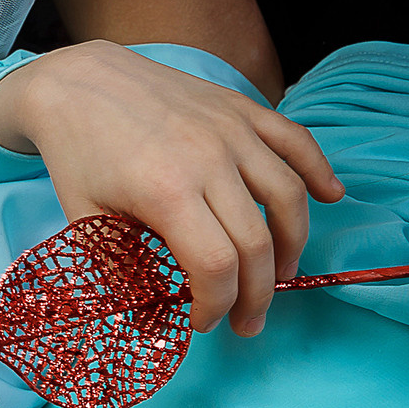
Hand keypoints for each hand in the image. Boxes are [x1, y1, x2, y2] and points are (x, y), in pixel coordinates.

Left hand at [0, 40, 343, 336]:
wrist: (80, 84)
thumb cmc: (78, 157)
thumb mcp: (85, 221)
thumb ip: (122, 268)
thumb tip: (149, 316)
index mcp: (165, 194)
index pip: (217, 266)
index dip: (218, 304)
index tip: (206, 323)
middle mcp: (209, 161)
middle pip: (257, 242)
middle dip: (258, 293)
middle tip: (249, 321)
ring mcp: (233, 131)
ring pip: (288, 198)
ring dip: (293, 245)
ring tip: (279, 275)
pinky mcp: (244, 109)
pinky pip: (297, 143)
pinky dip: (319, 172)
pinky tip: (330, 197)